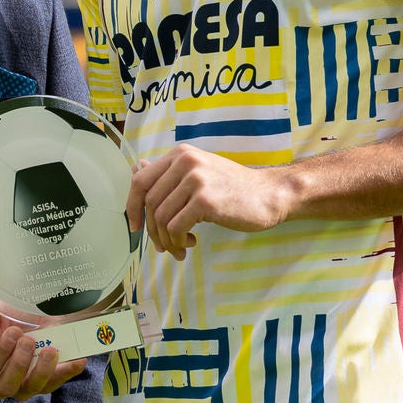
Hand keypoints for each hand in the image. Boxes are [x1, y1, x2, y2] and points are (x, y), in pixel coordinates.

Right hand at [0, 300, 84, 400]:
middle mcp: (2, 380)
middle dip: (18, 364)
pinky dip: (67, 371)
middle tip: (29, 340)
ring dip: (42, 370)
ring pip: (32, 388)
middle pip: (5, 387)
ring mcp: (26, 385)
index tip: (12, 333)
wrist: (37, 310)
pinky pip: (56, 383)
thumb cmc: (8, 313)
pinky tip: (77, 360)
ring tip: (50, 349)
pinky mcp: (48, 382)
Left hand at [127, 145, 297, 256]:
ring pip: (161, 218)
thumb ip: (169, 172)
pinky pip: (176, 227)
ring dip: (167, 240)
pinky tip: (191, 244)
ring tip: (181, 248)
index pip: (140, 181)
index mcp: (180, 154)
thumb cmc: (233, 188)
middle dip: (152, 231)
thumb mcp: (198, 173)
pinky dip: (178, 241)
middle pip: (150, 203)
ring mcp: (196, 180)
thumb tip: (138, 168)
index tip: (135, 227)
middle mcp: (185, 161)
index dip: (132, 207)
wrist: (270, 195)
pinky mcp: (206, 201)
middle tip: (164, 246)